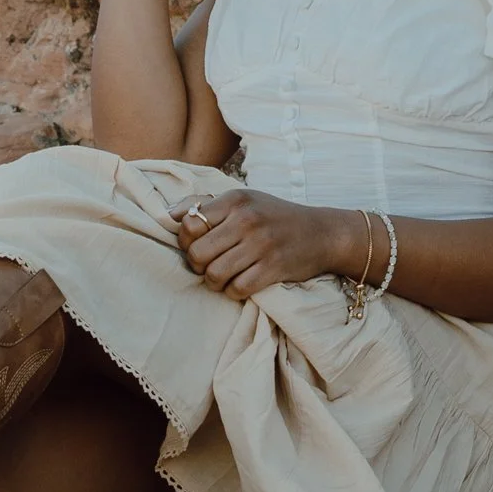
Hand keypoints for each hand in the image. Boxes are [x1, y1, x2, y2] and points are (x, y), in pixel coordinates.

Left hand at [174, 187, 367, 302]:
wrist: (322, 233)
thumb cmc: (275, 217)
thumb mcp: (244, 201)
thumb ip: (206, 205)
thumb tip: (170, 216)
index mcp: (235, 200)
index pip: (189, 224)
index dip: (186, 241)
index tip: (197, 245)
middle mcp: (247, 219)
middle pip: (197, 253)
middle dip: (197, 265)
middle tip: (207, 265)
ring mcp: (261, 245)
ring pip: (213, 274)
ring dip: (214, 281)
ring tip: (223, 276)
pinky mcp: (273, 268)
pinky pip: (237, 289)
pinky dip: (233, 291)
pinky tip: (240, 283)